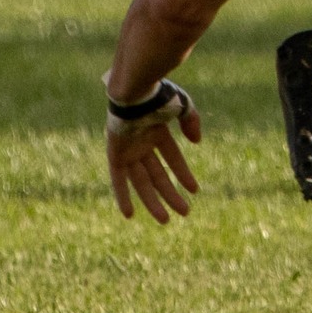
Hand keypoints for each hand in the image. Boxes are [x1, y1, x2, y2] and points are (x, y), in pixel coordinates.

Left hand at [105, 78, 202, 222]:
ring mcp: (128, 151)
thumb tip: (196, 142)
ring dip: (152, 201)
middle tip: (185, 212)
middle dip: (170, 195)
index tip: (195, 190)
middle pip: (158, 176)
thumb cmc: (158, 96)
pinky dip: (123, 196)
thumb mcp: (182, 106)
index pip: (173, 159)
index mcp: (157, 132)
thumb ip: (191, 121)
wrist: (134, 92)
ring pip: (141, 183)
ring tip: (165, 220)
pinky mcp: (115, 155)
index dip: (184, 175)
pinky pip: (119, 180)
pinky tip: (130, 214)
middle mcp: (142, 144)